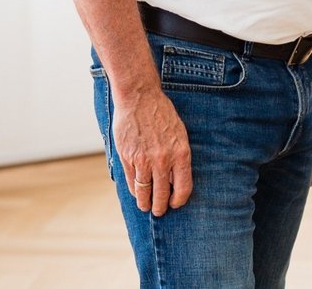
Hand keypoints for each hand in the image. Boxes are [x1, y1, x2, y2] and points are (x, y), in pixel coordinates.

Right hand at [113, 88, 192, 216]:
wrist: (140, 98)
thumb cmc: (162, 114)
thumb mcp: (179, 134)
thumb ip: (178, 156)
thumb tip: (176, 178)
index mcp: (181, 153)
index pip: (183, 187)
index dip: (179, 200)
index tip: (175, 204)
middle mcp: (163, 159)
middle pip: (162, 194)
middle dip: (160, 207)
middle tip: (159, 211)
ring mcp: (143, 160)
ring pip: (144, 191)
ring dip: (145, 203)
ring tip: (146, 206)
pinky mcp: (128, 158)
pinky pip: (131, 181)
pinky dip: (134, 190)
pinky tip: (137, 193)